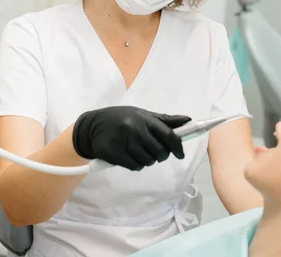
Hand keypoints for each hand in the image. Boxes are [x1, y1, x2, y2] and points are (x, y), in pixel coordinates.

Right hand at [72, 106, 190, 170]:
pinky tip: (130, 157)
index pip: (168, 135)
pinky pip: (135, 166)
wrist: (92, 126)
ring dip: (147, 160)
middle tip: (155, 152)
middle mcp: (134, 129)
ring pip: (148, 161)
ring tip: (139, 151)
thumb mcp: (142, 114)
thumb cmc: (122, 119)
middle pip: (160, 152)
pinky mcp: (113, 153)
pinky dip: (136, 164)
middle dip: (161, 155)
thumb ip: (165, 120)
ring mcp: (123, 142)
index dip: (177, 147)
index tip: (180, 154)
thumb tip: (188, 120)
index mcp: (144, 119)